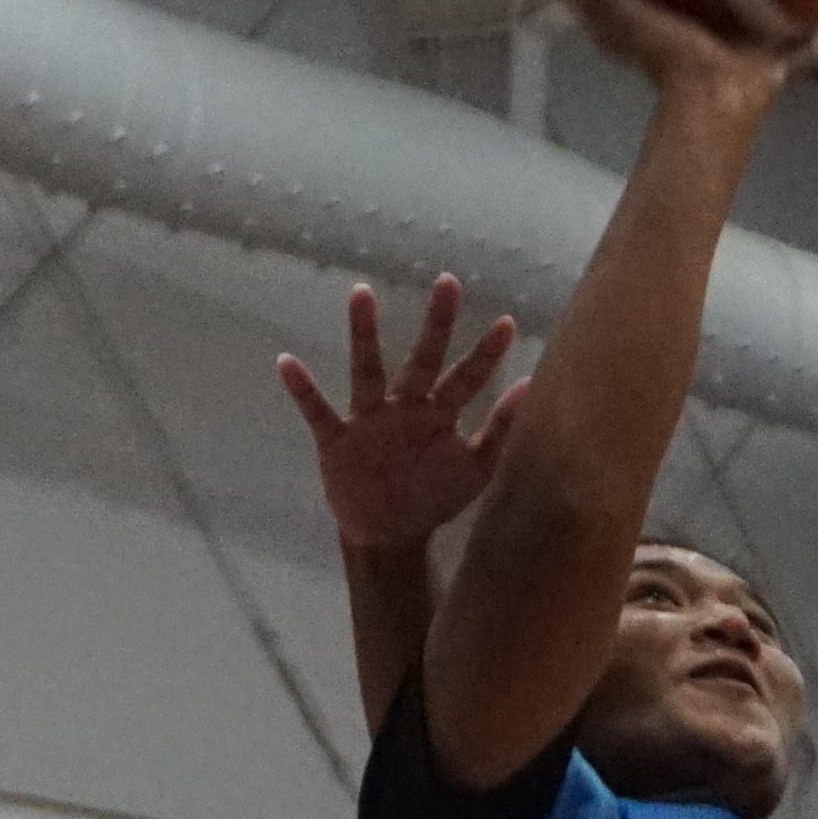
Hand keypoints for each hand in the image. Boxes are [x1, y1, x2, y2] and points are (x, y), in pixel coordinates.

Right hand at [276, 277, 522, 554]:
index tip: (507, 323)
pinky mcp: (337, 440)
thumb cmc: (432, 495)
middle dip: (437, 325)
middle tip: (449, 283)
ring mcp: (370, 420)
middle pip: (423, 361)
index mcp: (438, 415)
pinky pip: (317, 411)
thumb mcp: (475, 467)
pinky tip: (287, 363)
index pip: (467, 379)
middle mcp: (405, 408)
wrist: (389, 535)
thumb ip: (501, 428)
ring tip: (361, 293)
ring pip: (367, 371)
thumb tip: (530, 385)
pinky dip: (302, 389)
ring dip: (364, 335)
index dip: (486, 355)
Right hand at [535, 0, 800, 112]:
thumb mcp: (775, 52)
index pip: (648, 23)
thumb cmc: (746, 86)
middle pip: (604, 8)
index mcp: (675, 44)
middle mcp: (644, 38)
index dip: (634, 9)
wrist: (716, 98)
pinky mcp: (620, 15)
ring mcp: (626, 27)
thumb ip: (796, 41)